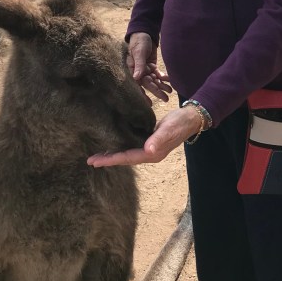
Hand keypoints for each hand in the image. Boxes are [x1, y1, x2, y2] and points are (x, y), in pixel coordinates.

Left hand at [88, 106, 202, 167]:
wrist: (191, 118)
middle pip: (125, 159)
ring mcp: (150, 149)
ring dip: (113, 155)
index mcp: (153, 153)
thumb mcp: (169, 129)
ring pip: (128, 154)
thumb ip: (159, 139)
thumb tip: (148, 150)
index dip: (112, 160)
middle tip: (90, 161)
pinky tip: (115, 144)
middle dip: (108, 160)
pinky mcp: (150, 141)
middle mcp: (150, 153)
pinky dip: (121, 148)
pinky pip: (132, 148)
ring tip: (99, 156)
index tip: (96, 161)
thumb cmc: (180, 122)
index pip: (128, 158)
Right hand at [127, 32, 171, 101]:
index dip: (143, 94)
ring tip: (170, 92)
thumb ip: (139, 65)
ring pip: (155, 81)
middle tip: (166, 99)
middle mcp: (139, 72)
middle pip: (149, 84)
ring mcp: (146, 70)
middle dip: (157, 92)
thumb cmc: (139, 42)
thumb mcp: (139, 52)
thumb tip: (136, 78)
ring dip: (162, 86)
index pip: (138, 84)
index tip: (149, 104)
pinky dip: (164, 78)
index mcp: (133, 70)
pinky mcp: (152, 67)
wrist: (145, 33)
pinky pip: (158, 75)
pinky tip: (170, 81)